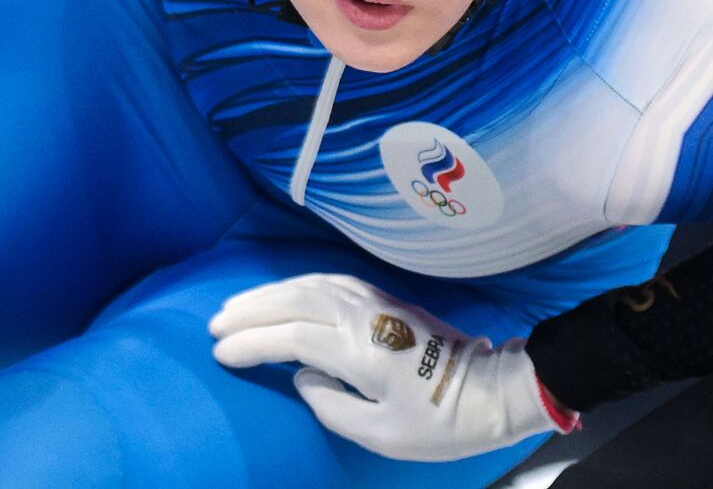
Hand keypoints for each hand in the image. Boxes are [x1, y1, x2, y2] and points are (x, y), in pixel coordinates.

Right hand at [208, 273, 575, 460]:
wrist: (493, 392)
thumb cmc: (439, 422)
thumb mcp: (380, 433)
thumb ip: (331, 405)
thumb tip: (302, 376)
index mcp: (362, 352)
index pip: (293, 337)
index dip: (252, 343)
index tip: (220, 353)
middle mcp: (368, 319)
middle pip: (298, 301)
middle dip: (253, 309)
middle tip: (215, 324)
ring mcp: (381, 305)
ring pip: (316, 286)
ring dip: (274, 293)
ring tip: (240, 306)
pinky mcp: (392, 303)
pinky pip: (336, 284)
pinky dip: (305, 285)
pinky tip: (290, 293)